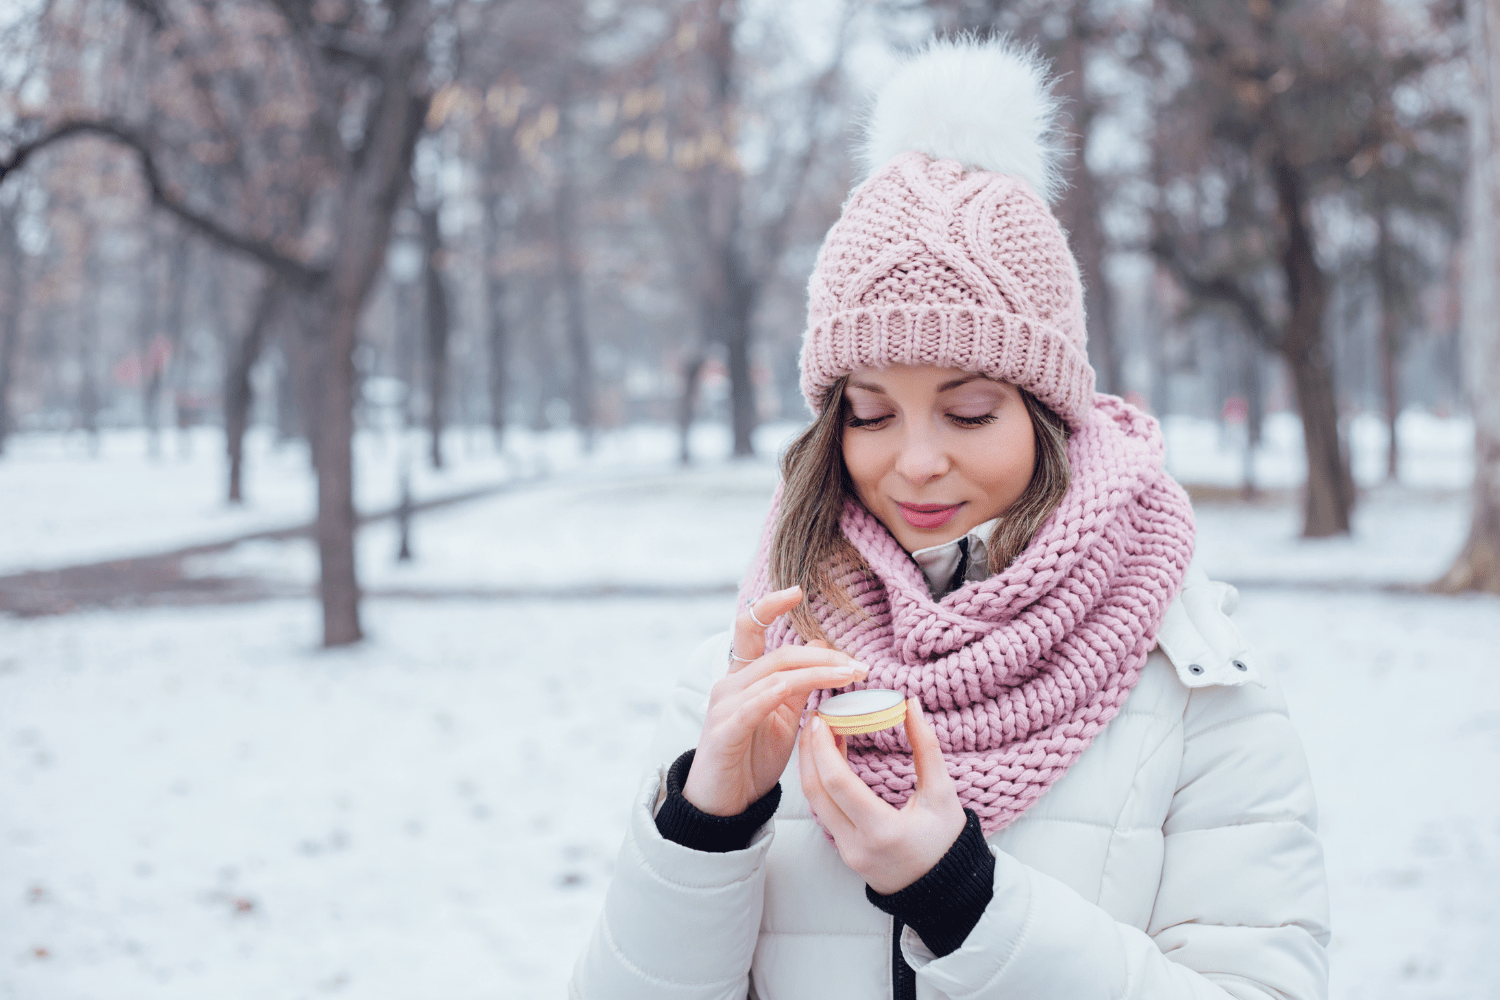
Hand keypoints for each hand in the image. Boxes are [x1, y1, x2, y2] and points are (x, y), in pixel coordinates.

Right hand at [682, 586, 869, 816]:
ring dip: (816, 673)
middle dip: (823, 656)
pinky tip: (800, 689)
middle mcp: (729, 685)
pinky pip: (753, 706)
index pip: (749, 628)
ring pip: (774, 676)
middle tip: (858, 665)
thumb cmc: (751, 759)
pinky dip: (777, 694)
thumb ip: (797, 683)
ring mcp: (724, 707)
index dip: (769, 606)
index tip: (797, 591)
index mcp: (742, 678)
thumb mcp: (782, 717)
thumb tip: (818, 644)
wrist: (724, 804)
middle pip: (779, 655)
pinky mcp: (724, 731)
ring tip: (850, 676)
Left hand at [798, 697, 966, 894]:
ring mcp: (846, 852)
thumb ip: (926, 747)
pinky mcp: (843, 852)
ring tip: (820, 734)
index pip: (838, 784)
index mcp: (882, 831)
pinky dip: (821, 782)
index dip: (824, 748)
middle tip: (815, 718)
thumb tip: (911, 704)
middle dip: (810, 751)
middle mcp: (857, 845)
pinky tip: (829, 759)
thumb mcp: (942, 793)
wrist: (945, 890)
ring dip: (812, 766)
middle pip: (816, 792)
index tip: (822, 719)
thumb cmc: (947, 841)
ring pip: (814, 802)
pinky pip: (823, 812)